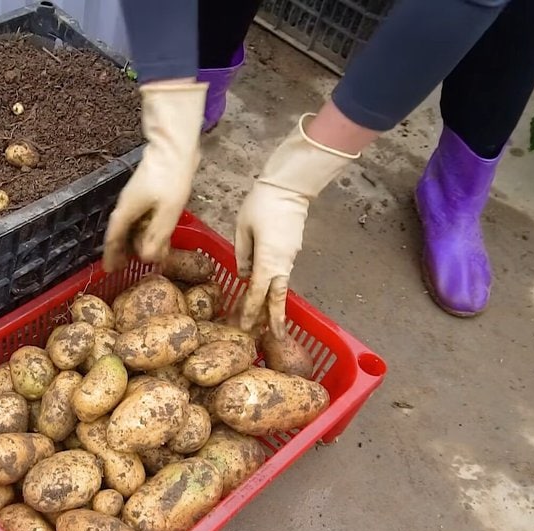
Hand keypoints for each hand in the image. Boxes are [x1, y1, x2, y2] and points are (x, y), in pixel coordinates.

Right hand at [103, 80, 206, 272]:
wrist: (173, 148)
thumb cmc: (170, 178)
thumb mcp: (168, 212)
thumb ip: (157, 236)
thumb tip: (146, 258)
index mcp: (126, 211)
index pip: (113, 238)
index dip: (110, 256)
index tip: (109, 270)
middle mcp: (126, 206)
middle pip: (120, 233)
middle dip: (122, 251)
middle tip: (124, 267)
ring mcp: (136, 198)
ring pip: (132, 225)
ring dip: (134, 241)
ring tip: (141, 255)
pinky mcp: (147, 193)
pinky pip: (141, 217)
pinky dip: (144, 229)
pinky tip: (155, 234)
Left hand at [235, 113, 357, 337]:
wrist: (290, 186)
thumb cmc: (262, 204)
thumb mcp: (242, 229)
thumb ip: (241, 255)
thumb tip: (244, 275)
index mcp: (269, 260)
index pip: (258, 293)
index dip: (250, 313)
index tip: (244, 329)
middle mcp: (283, 263)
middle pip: (277, 298)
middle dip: (273, 321)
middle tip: (271, 341)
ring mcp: (290, 258)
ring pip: (281, 288)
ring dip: (274, 307)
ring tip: (267, 326)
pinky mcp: (292, 251)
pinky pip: (282, 276)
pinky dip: (275, 290)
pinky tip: (268, 297)